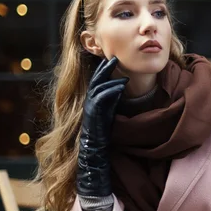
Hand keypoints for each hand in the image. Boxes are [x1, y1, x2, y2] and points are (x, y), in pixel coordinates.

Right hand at [76, 57, 127, 196]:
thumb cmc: (104, 134)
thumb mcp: (110, 113)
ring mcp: (89, 110)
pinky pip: (100, 100)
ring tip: (122, 72)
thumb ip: (113, 100)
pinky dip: (110, 92)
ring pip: (97, 89)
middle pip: (95, 81)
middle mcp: (89, 103)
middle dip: (104, 69)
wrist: (94, 153)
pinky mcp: (92, 116)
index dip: (104, 70)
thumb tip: (122, 87)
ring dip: (110, 79)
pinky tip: (120, 86)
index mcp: (93, 102)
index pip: (97, 82)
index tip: (114, 59)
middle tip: (115, 58)